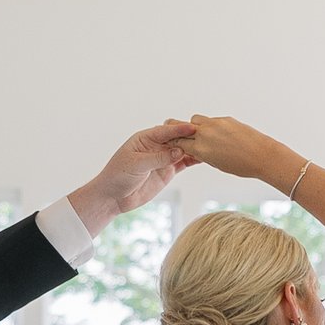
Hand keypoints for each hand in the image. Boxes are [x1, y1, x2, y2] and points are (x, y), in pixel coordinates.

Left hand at [68, 120, 196, 236]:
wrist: (113, 197)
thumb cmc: (118, 176)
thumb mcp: (137, 165)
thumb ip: (158, 158)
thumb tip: (179, 151)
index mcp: (145, 138)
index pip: (166, 131)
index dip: (180, 129)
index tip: (193, 127)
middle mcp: (156, 146)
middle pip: (177, 138)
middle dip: (191, 136)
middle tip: (208, 135)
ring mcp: (163, 158)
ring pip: (183, 150)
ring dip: (195, 148)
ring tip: (212, 146)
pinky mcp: (167, 171)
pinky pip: (183, 163)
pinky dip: (194, 160)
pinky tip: (206, 157)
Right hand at [185, 115, 288, 188]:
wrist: (262, 156)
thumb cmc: (242, 165)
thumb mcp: (216, 164)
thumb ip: (202, 154)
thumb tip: (195, 148)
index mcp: (201, 148)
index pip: (178, 141)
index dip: (175, 142)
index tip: (173, 143)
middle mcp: (205, 133)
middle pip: (182, 126)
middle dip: (179, 131)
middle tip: (180, 134)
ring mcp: (216, 124)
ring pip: (196, 120)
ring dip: (195, 126)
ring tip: (204, 135)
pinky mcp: (226, 119)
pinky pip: (212, 120)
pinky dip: (211, 126)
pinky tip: (220, 135)